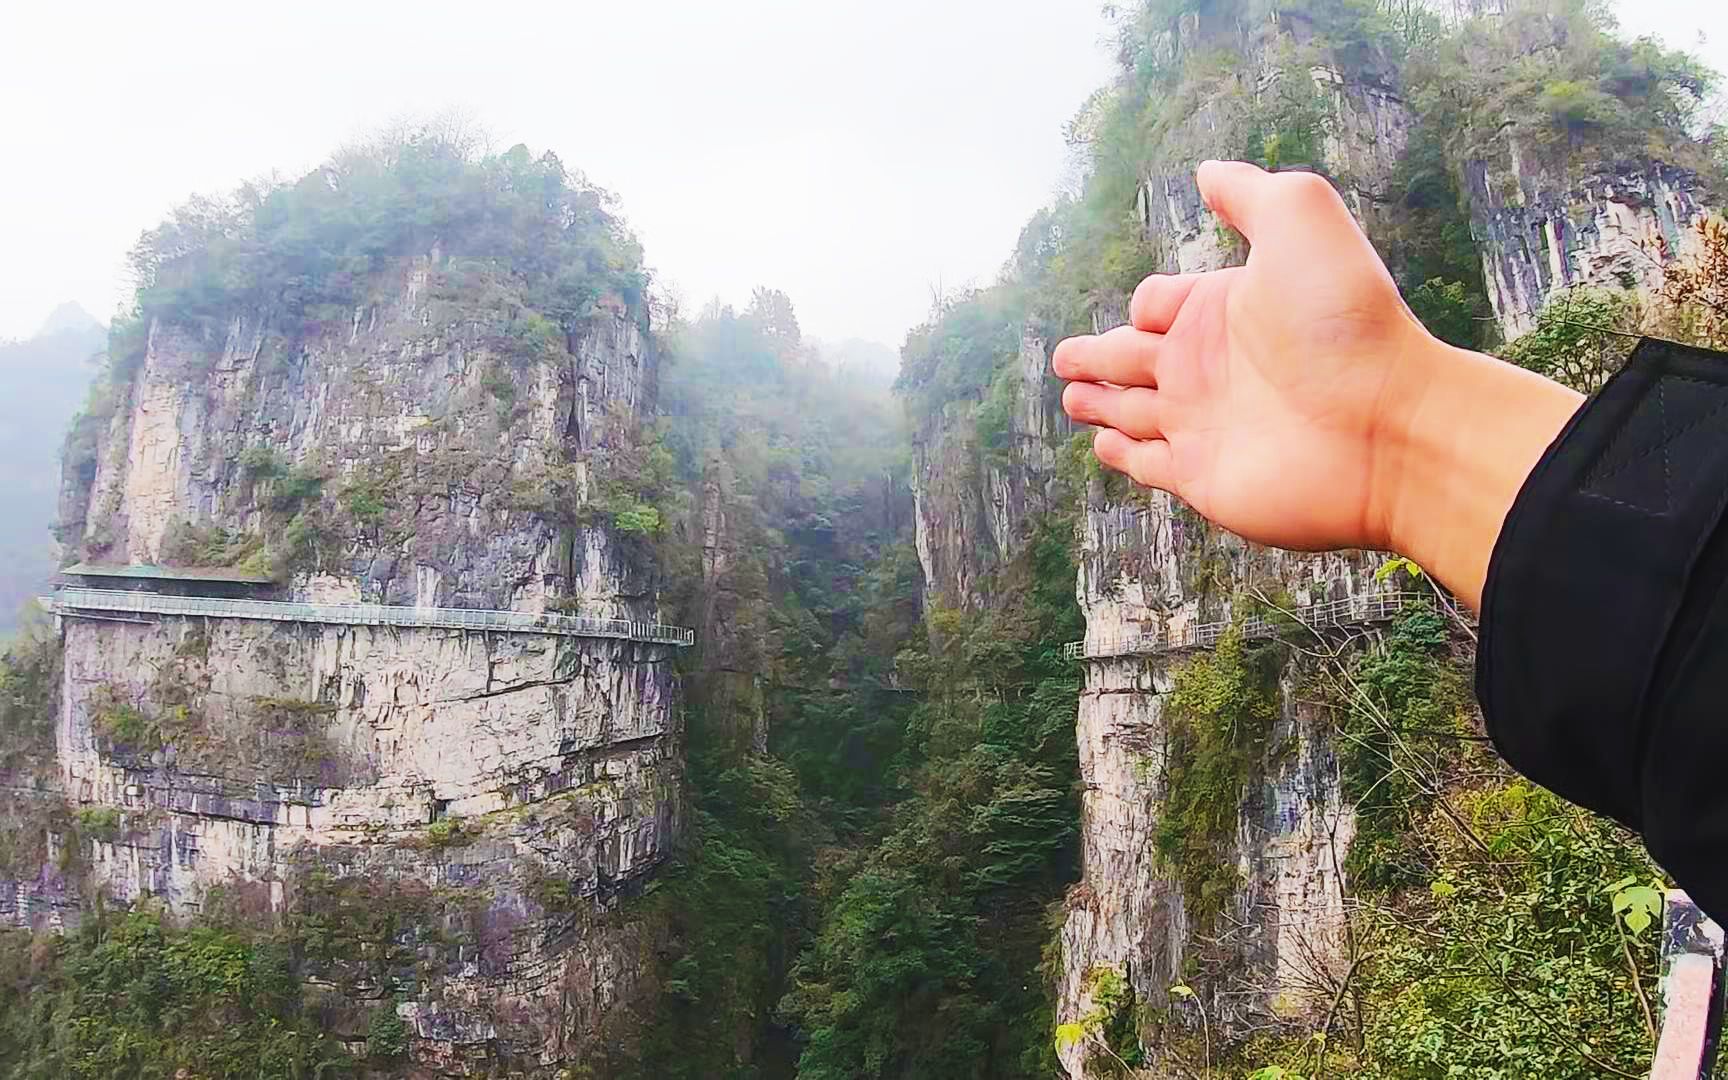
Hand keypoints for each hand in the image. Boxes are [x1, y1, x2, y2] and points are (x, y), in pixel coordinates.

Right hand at [1054, 161, 1583, 607]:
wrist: (1385, 424)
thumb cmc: (1346, 320)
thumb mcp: (1299, 221)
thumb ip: (1250, 192)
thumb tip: (1205, 171)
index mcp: (1223, 309)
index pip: (1159, 302)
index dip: (1149, 302)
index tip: (1151, 309)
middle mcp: (1209, 366)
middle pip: (1131, 357)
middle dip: (1096, 356)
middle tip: (1065, 358)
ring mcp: (1201, 423)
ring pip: (1131, 411)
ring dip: (1099, 404)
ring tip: (1073, 397)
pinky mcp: (1198, 476)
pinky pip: (1147, 465)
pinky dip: (1121, 457)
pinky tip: (1105, 448)